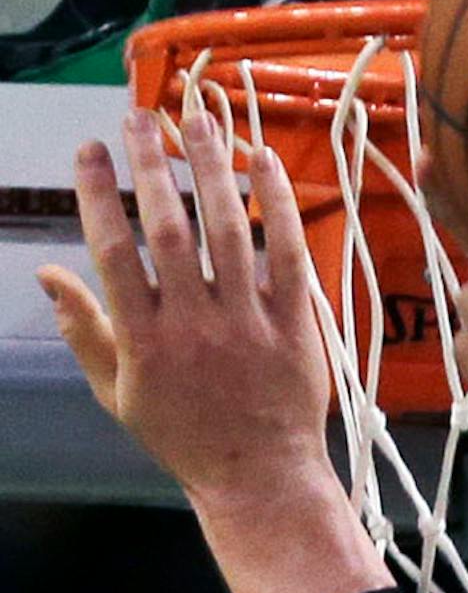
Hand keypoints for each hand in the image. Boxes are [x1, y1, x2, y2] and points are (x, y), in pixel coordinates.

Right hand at [38, 108, 334, 511]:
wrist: (259, 478)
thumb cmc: (183, 436)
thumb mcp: (117, 392)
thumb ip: (83, 330)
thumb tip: (46, 274)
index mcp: (142, 340)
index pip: (112, 250)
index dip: (97, 193)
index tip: (89, 148)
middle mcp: (193, 326)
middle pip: (168, 229)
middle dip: (150, 165)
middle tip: (139, 115)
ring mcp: (247, 324)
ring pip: (228, 232)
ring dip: (211, 170)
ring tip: (197, 120)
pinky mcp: (295, 327)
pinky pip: (289, 257)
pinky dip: (278, 207)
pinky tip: (263, 163)